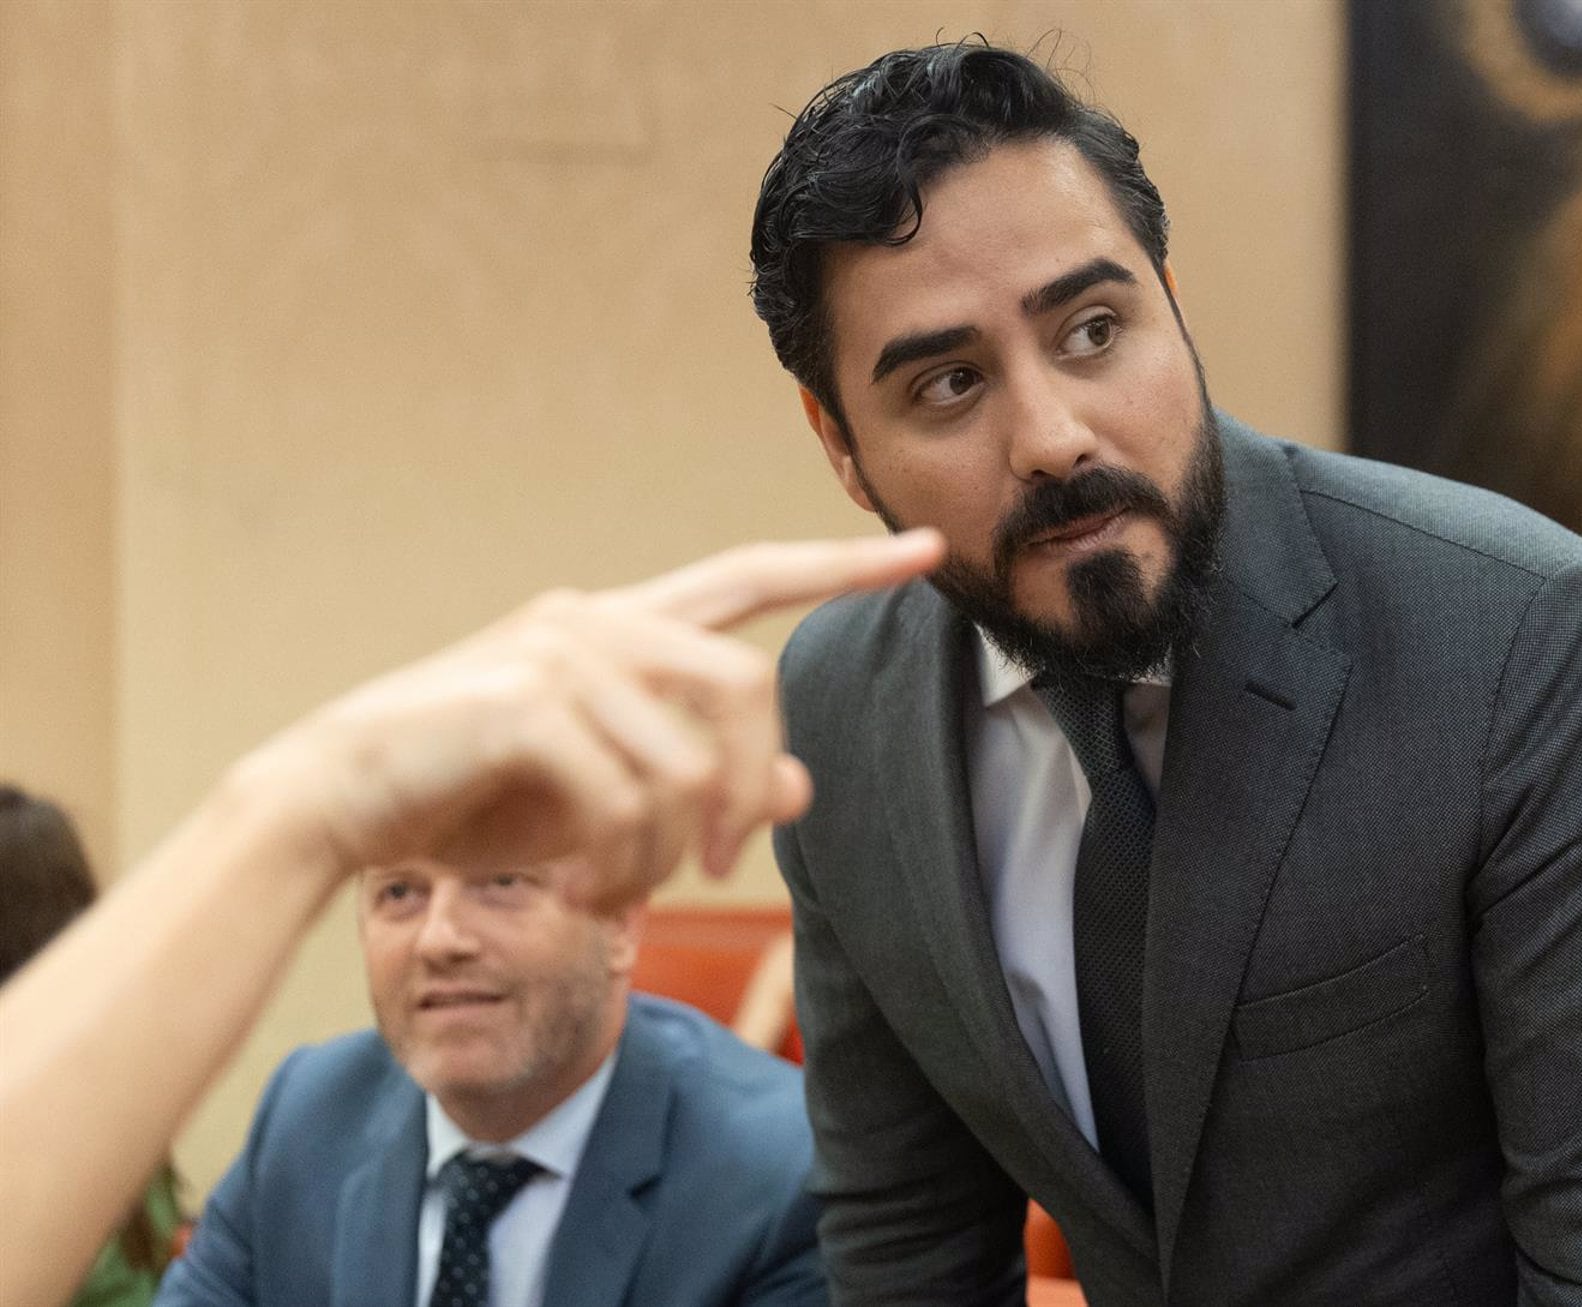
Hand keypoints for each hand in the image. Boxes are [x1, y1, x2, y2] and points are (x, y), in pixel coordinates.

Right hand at [239, 531, 942, 906]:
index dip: (837, 567)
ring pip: (694, 756)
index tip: (926, 552)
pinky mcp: (525, 701)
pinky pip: (630, 796)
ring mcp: (558, 650)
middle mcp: (595, 618)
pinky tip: (585, 899)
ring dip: (675, 852)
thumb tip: (803, 791)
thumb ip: (698, 781)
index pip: (747, 577)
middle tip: (727, 875)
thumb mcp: (599, 796)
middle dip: (754, 792)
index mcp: (616, 625)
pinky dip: (623, 867)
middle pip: (750, 688)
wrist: (333, 805)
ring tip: (624, 899)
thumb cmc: (468, 795)